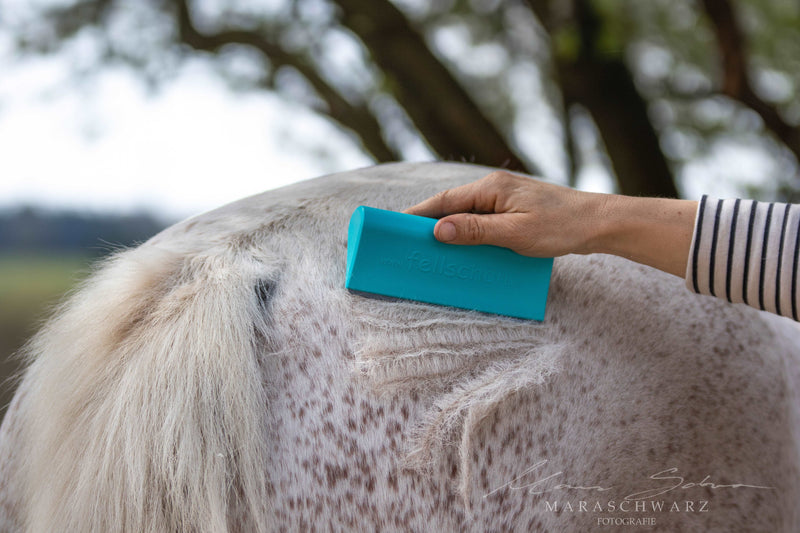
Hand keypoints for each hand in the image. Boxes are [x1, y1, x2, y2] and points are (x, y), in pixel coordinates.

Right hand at [404, 170, 605, 257]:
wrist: (598, 223)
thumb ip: (476, 231)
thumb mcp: (515, 234)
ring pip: (467, 213)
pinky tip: (464, 248)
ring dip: (449, 229)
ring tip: (429, 248)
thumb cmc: (560, 227)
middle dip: (428, 222)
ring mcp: (505, 198)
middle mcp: (495, 188)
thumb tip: (439, 230)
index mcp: (491, 188)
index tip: (395, 225)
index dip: (418, 214)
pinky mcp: (514, 210)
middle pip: (452, 205)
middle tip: (406, 241)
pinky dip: (468, 232)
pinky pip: (482, 220)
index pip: (445, 200)